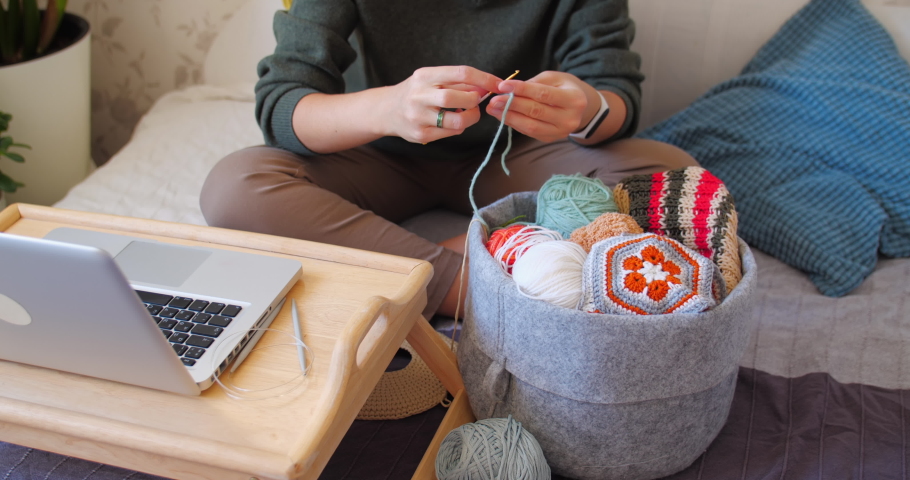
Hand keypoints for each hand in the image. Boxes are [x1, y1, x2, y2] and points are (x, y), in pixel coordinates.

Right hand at [381, 66, 502, 143]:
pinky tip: (452, 121)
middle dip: (474, 100)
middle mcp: (419, 96)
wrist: (386, 111)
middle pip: (458, 97)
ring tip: (467, 112)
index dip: (484, 78)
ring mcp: (418, 117)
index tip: (498, 84)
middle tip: (475, 101)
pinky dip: (458, 126)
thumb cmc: (415, 92)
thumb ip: (457, 82)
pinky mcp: (420, 135)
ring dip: (470, 117)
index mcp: (424, 76)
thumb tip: (486, 86)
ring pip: (457, 120)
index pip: (461, 73)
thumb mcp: (431, 80)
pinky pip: (451, 132)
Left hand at [486, 71, 600, 142]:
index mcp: (574, 99)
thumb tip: (509, 90)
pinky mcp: (551, 139)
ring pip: (530, 126)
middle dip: (511, 105)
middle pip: (535, 111)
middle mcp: (569, 119)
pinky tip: (502, 115)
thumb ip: (534, 83)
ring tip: (493, 108)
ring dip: (508, 117)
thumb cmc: (565, 88)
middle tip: (493, 99)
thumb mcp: (554, 78)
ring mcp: (560, 132)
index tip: (502, 86)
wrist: (582, 107)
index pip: (543, 94)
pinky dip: (513, 123)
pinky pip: (529, 132)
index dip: (521, 90)